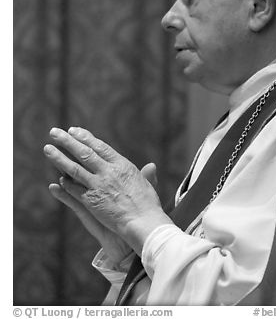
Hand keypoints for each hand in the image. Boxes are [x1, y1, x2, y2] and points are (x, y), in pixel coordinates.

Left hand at [44, 127, 171, 255]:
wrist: (143, 222)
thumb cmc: (148, 204)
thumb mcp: (147, 185)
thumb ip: (145, 175)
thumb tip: (151, 166)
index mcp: (121, 165)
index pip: (100, 147)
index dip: (85, 137)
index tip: (74, 129)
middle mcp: (108, 172)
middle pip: (84, 153)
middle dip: (67, 141)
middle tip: (54, 132)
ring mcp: (98, 186)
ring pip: (74, 169)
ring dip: (59, 158)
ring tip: (47, 148)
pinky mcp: (91, 201)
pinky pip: (74, 190)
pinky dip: (66, 184)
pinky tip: (58, 178)